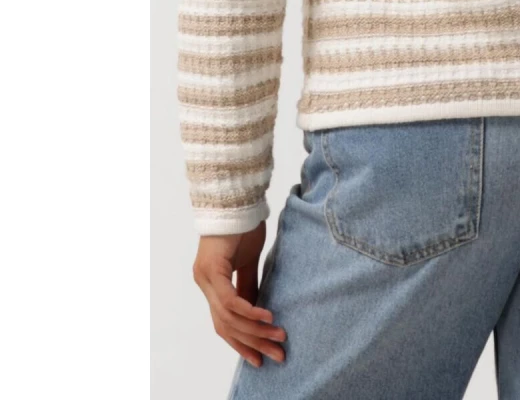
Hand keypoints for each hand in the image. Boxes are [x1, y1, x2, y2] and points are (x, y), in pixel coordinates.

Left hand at [192, 221, 286, 366]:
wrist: (236, 199)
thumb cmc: (242, 225)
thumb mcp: (248, 261)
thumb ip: (248, 286)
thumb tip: (255, 311)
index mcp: (210, 283)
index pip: (223, 323)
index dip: (241, 342)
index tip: (260, 357)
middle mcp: (203, 284)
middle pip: (225, 326)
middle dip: (252, 343)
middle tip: (276, 355)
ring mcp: (205, 278)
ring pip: (228, 318)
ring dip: (255, 331)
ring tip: (277, 336)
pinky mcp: (212, 271)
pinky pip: (231, 300)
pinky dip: (249, 312)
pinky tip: (267, 317)